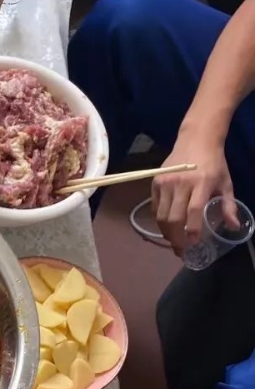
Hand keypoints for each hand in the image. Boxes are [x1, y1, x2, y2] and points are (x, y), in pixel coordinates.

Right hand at [151, 132, 236, 254]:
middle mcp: (180, 183)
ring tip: (173, 241)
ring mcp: (165, 183)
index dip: (192, 230)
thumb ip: (229, 205)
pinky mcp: (155, 182)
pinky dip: (160, 221)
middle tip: (181, 250)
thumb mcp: (226, 182)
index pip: (193, 211)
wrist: (197, 138)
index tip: (193, 244)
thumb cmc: (214, 162)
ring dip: (166, 233)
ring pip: (161, 217)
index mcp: (201, 182)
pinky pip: (155, 208)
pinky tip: (167, 227)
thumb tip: (234, 227)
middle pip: (173, 218)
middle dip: (176, 238)